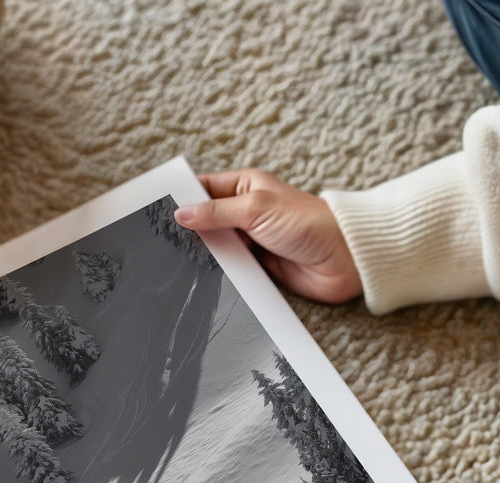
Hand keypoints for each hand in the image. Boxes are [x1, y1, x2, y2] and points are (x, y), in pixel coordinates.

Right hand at [174, 169, 361, 303]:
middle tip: (159, 241)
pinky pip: (230, 270)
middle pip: (206, 221)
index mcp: (245, 187)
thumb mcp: (256, 209)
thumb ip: (216, 212)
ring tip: (173, 263)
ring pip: (215, 248)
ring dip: (202, 255)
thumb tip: (181, 213)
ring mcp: (251, 241)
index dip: (181, 198)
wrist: (343, 259)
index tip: (156, 211)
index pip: (203, 189)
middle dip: (187, 231)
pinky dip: (218, 274)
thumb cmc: (308, 222)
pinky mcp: (257, 267)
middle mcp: (246, 212)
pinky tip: (200, 279)